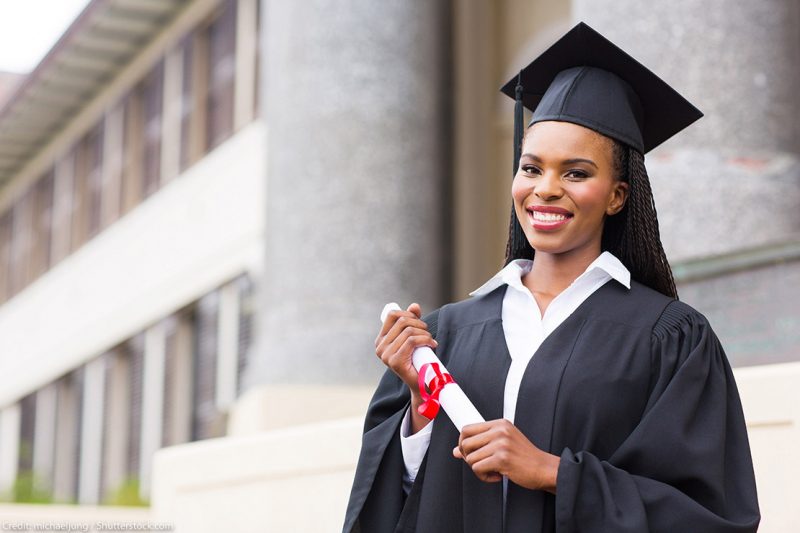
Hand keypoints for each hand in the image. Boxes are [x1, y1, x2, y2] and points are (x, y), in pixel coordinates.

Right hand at [374, 303, 437, 432]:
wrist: (422, 384)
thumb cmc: (418, 360)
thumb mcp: (413, 337)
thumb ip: (412, 320)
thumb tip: (414, 306)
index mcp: (381, 340)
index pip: (392, 314)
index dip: (408, 313)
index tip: (419, 321)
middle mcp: (380, 347)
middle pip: (402, 321)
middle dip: (419, 324)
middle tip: (427, 333)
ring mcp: (385, 355)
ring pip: (409, 331)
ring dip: (425, 333)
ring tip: (430, 341)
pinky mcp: (395, 362)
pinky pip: (412, 341)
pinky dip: (425, 340)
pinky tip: (432, 345)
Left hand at [452, 419, 559, 493]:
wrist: (545, 468)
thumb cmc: (526, 457)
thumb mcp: (503, 444)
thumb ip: (481, 444)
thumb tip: (457, 451)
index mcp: (500, 424)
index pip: (467, 428)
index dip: (462, 443)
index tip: (468, 452)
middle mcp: (500, 431)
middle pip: (465, 443)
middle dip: (468, 457)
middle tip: (480, 463)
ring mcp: (501, 444)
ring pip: (470, 458)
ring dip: (478, 469)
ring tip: (492, 470)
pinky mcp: (502, 458)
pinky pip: (478, 469)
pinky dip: (484, 477)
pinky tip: (496, 475)